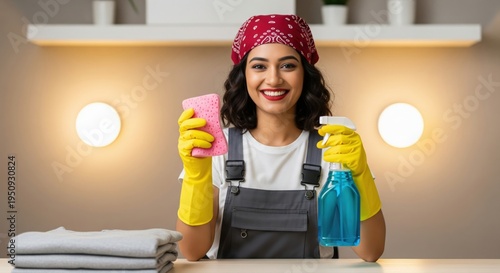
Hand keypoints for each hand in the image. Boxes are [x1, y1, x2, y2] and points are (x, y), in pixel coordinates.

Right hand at [177, 108, 213, 225]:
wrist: (200, 169)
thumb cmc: (204, 152)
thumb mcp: (206, 139)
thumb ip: (207, 130)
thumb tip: (217, 119)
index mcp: (186, 131)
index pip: (182, 120)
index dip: (186, 114)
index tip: (193, 109)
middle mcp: (182, 136)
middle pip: (184, 125)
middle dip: (195, 121)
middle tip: (205, 122)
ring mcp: (182, 144)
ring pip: (189, 134)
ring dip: (202, 134)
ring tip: (211, 138)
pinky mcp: (184, 152)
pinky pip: (191, 144)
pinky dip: (201, 143)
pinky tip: (208, 145)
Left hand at [317, 125, 381, 220]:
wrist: (360, 174)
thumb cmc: (350, 160)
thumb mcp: (344, 147)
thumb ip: (336, 141)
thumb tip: (323, 136)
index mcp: (353, 136)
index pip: (341, 128)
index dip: (330, 127)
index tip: (321, 129)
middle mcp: (356, 142)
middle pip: (338, 138)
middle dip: (327, 141)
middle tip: (320, 145)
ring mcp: (357, 151)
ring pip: (338, 148)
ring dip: (328, 151)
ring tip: (325, 155)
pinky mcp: (355, 160)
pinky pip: (340, 157)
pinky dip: (332, 157)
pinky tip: (328, 159)